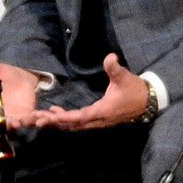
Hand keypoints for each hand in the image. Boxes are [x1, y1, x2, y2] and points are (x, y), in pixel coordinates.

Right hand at [0, 51, 44, 130]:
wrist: (23, 78)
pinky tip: (37, 115)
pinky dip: (33, 119)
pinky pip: (28, 121)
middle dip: (2, 124)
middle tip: (8, 122)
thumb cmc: (5, 76)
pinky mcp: (25, 117)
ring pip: (13, 124)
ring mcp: (11, 118)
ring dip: (18, 124)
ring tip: (21, 121)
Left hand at [29, 54, 151, 130]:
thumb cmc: (133, 88)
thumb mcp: (124, 77)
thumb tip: (110, 57)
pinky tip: (56, 114)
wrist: (146, 101)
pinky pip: (78, 123)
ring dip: (59, 122)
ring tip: (42, 118)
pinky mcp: (98, 120)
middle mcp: (98, 120)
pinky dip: (66, 120)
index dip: (66, 117)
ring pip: (74, 125)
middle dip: (55, 122)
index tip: (51, 117)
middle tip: (36, 119)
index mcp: (103, 111)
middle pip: (73, 125)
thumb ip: (114, 68)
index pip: (81, 117)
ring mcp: (98, 122)